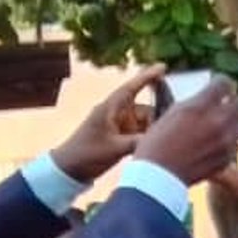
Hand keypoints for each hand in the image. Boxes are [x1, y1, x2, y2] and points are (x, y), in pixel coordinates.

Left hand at [51, 67, 169, 181]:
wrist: (69, 169)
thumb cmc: (86, 154)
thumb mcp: (114, 149)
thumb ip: (138, 143)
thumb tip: (159, 139)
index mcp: (110, 109)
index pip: (131, 88)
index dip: (147, 77)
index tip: (163, 67)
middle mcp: (117, 114)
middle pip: (145, 110)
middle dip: (157, 119)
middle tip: (168, 133)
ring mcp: (119, 126)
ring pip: (145, 124)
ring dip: (152, 133)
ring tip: (160, 145)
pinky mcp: (121, 137)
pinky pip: (141, 134)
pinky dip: (147, 140)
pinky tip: (153, 149)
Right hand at [135, 75, 237, 185]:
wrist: (158, 175)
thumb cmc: (157, 143)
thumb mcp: (171, 113)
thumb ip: (194, 103)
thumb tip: (206, 97)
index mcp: (200, 106)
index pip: (224, 83)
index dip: (222, 83)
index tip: (220, 86)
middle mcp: (217, 121)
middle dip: (236, 102)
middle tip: (228, 105)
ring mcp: (225, 141)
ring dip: (235, 123)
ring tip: (224, 125)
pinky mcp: (226, 159)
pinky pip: (236, 145)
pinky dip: (229, 143)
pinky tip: (217, 144)